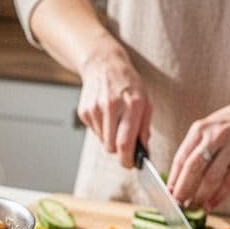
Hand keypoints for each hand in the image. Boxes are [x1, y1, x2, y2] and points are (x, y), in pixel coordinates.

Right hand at [76, 45, 150, 168]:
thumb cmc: (128, 84)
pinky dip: (101, 130)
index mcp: (132, 104)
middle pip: (111, 147)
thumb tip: (143, 151)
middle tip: (125, 148)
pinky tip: (105, 115)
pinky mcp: (84, 111)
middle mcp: (112, 106)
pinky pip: (94, 132)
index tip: (130, 164)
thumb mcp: (145, 101)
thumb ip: (144, 127)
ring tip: (115, 122)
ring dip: (110, 139)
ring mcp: (95, 108)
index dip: (127, 159)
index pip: (125, 142)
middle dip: (119, 152)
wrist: (103, 64)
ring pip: (103, 141)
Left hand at [168, 97, 229, 209]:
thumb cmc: (229, 123)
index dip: (173, 179)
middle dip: (184, 190)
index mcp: (200, 129)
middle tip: (179, 204)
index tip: (169, 193)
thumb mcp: (207, 128)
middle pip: (193, 168)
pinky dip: (219, 196)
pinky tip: (211, 204)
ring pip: (211, 177)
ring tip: (194, 206)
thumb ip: (194, 148)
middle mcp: (215, 136)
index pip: (181, 158)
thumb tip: (178, 178)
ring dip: (200, 195)